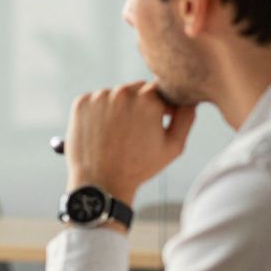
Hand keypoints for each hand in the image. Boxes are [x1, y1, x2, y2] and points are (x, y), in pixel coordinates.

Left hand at [65, 81, 195, 203]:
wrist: (100, 181)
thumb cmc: (139, 166)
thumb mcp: (173, 146)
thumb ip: (185, 118)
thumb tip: (189, 99)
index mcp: (148, 99)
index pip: (159, 89)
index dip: (161, 106)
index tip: (158, 122)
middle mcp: (123, 92)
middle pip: (136, 89)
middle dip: (140, 104)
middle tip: (136, 130)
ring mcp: (99, 96)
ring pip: (115, 94)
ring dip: (119, 107)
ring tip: (118, 133)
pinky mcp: (81, 103)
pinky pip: (95, 100)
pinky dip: (99, 111)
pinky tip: (102, 132)